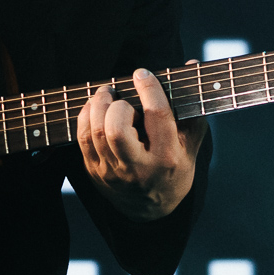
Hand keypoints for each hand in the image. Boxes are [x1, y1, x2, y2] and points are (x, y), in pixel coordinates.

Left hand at [76, 69, 204, 221]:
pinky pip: (82, 139)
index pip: (157, 117)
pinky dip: (85, 118)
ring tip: (106, 95)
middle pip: (117, 128)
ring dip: (97, 106)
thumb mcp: (191, 144)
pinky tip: (95, 108)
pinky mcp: (95, 172)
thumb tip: (190, 64)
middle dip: (117, 104)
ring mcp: (113, 172)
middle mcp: (139, 167)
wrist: (152, 210)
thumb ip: (190, 106)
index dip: (148, 89)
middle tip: (121, 95)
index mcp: (167, 158)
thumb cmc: (175, 169)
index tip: (142, 73)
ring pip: (96, 132)